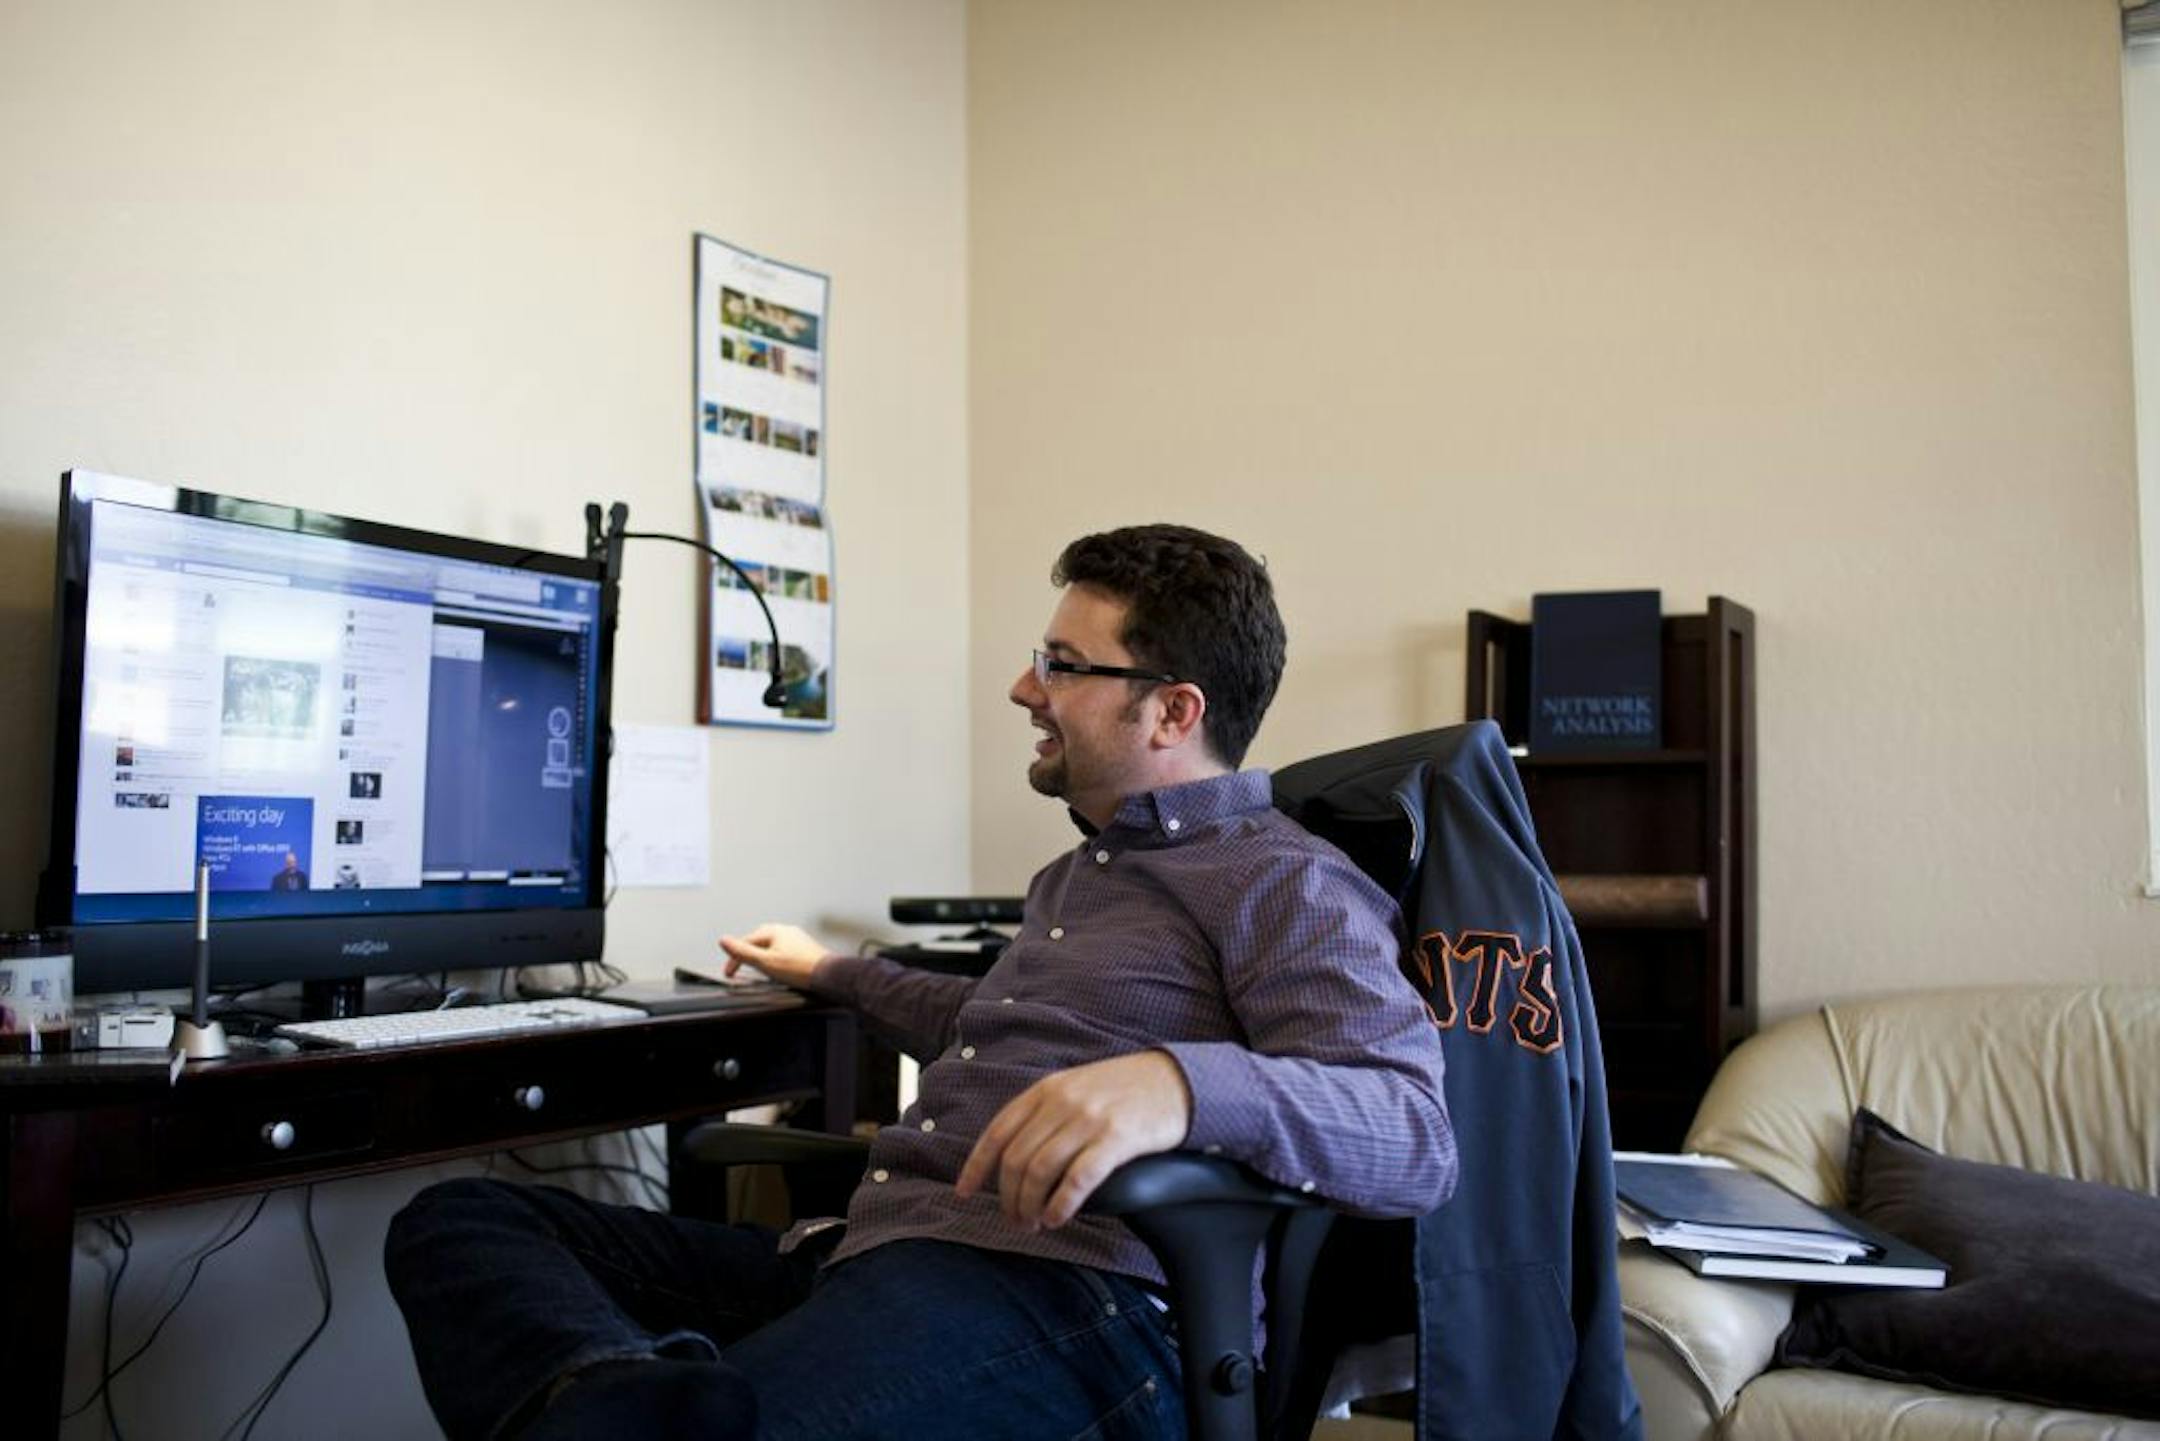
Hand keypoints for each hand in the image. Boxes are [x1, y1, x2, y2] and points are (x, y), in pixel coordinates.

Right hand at [716, 923, 830, 987]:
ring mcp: (796, 938)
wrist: (827, 974)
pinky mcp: (804, 947)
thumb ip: (742, 952)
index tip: (729, 974)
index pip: (746, 942)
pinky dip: (775, 957)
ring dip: (761, 955)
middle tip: (740, 967)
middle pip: (758, 940)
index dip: (734, 959)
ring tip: (757, 968)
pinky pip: (784, 949)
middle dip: (747, 953)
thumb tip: (724, 940)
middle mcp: (786, 930)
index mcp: (774, 931)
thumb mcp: (764, 962)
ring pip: (772, 944)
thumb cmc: (799, 968)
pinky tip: (778, 966)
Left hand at [955, 1051, 1192, 1229]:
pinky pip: (1077, 1179)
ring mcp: (1089, 1119)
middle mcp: (1062, 1102)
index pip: (998, 1132)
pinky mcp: (1117, 1139)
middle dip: (1008, 1197)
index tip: (965, 1193)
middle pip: (1017, 1159)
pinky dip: (1061, 1205)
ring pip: (1041, 1171)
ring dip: (1031, 1206)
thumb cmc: (1125, 1090)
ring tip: (1035, 1223)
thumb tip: (1014, 1155)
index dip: (976, 1166)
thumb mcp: (1076, 1087)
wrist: (1176, 1080)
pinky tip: (1058, 1218)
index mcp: (1047, 1089)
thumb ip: (1046, 1112)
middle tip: (1015, 1220)